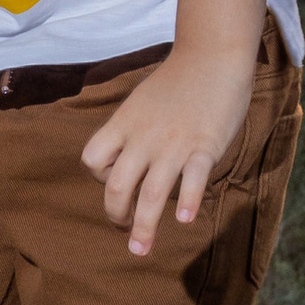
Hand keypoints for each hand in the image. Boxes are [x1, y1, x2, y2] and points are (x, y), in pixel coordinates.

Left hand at [78, 45, 255, 257]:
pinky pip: (192, 179)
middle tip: (124, 233)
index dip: (100, 177)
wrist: (212, 55)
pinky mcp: (204, 145)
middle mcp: (143, 137)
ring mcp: (173, 144)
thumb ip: (132, 131)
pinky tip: (184, 220)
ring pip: (151, 193)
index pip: (92, 159)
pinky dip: (186, 201)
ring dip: (143, 226)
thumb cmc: (178, 81)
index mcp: (124, 124)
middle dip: (116, 215)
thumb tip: (129, 161)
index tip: (118, 183)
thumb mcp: (140, 103)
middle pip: (116, 186)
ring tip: (141, 249)